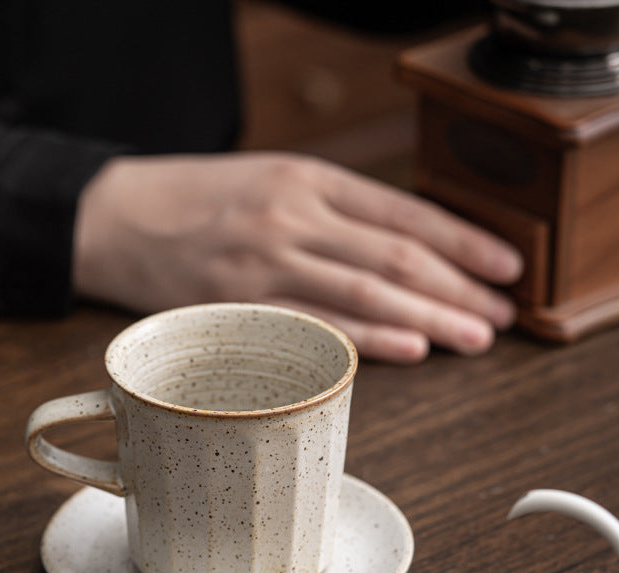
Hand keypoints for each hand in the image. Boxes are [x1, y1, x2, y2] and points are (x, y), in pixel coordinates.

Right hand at [72, 153, 521, 363]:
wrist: (113, 218)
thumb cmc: (194, 201)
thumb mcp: (268, 181)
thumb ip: (329, 210)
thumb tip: (398, 249)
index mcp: (304, 179)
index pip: (403, 210)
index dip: (462, 241)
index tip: (505, 266)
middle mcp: (290, 217)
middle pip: (395, 255)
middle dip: (457, 288)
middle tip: (500, 315)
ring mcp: (262, 264)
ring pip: (364, 290)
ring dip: (428, 316)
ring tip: (473, 336)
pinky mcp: (236, 307)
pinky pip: (312, 326)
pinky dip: (366, 338)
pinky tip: (409, 348)